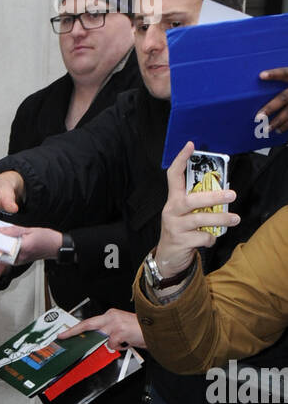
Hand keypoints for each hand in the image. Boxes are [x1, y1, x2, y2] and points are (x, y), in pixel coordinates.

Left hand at [0, 225, 63, 262]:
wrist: (56, 247)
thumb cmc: (47, 238)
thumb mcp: (30, 230)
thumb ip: (14, 230)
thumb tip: (1, 230)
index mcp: (22, 248)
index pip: (2, 248)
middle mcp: (19, 257)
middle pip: (0, 254)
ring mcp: (19, 261)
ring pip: (3, 257)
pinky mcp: (19, 261)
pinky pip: (7, 257)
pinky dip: (3, 251)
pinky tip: (2, 244)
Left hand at [58, 308, 145, 351]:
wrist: (157, 329)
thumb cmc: (141, 331)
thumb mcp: (122, 329)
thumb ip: (109, 334)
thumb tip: (98, 343)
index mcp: (111, 315)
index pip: (90, 322)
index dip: (76, 328)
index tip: (64, 333)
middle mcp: (111, 317)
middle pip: (87, 324)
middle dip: (74, 331)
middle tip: (63, 336)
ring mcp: (114, 324)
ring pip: (101, 339)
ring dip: (111, 344)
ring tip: (124, 341)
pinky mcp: (119, 332)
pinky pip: (112, 345)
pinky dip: (119, 348)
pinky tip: (128, 343)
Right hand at [154, 141, 238, 276]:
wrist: (167, 258)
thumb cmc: (181, 231)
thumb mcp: (184, 214)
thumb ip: (198, 203)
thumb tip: (223, 191)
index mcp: (174, 200)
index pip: (173, 176)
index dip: (181, 160)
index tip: (190, 145)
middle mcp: (171, 211)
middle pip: (192, 200)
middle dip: (214, 197)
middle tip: (232, 194)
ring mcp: (175, 227)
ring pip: (200, 220)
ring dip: (221, 219)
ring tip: (235, 219)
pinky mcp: (180, 241)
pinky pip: (202, 237)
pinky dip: (211, 239)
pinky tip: (209, 239)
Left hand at [257, 67, 287, 135]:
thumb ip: (282, 82)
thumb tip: (261, 84)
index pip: (284, 73)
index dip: (274, 74)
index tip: (261, 75)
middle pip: (283, 98)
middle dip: (270, 108)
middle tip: (258, 117)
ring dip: (277, 122)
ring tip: (267, 129)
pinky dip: (286, 126)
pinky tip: (278, 130)